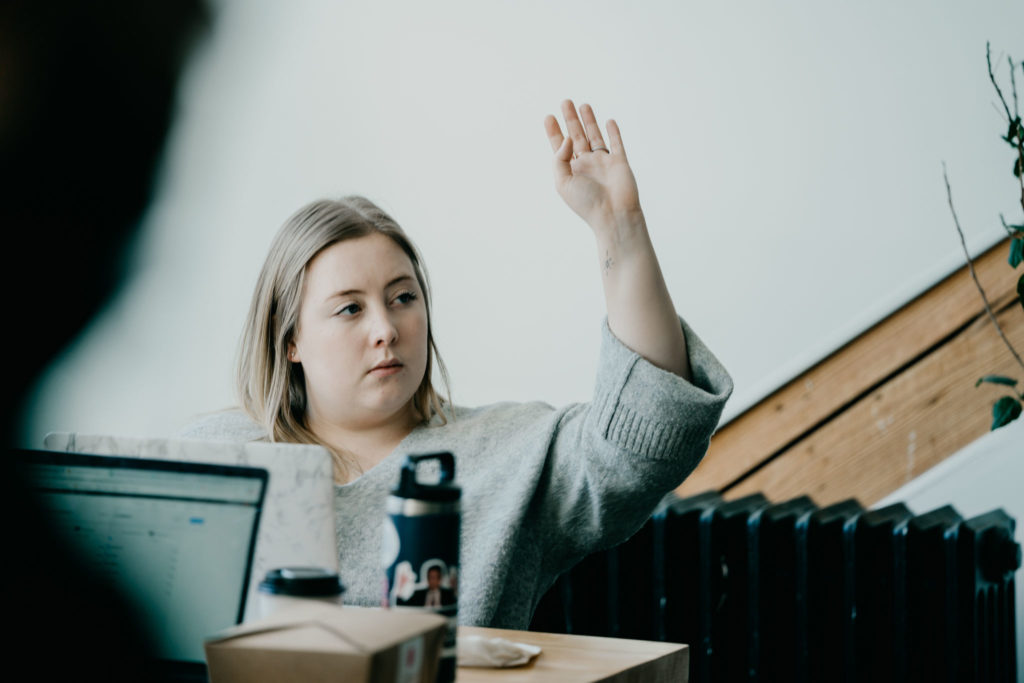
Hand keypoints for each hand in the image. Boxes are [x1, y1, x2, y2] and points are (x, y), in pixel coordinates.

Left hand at [544, 100, 641, 231]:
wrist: (614, 215)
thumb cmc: (586, 203)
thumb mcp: (563, 182)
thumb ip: (560, 159)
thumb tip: (568, 138)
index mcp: (571, 171)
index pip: (559, 147)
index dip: (554, 132)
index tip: (548, 117)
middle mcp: (586, 165)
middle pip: (576, 137)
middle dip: (570, 119)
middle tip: (565, 101)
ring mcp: (603, 163)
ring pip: (595, 136)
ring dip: (589, 121)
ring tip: (582, 104)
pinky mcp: (620, 163)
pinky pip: (616, 144)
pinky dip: (613, 132)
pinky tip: (608, 121)